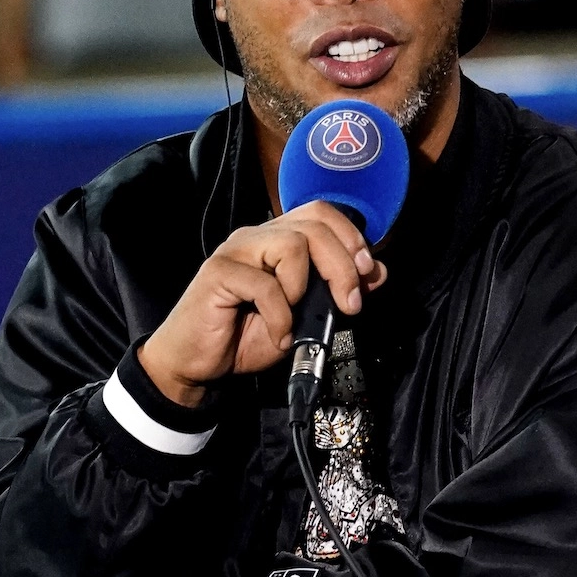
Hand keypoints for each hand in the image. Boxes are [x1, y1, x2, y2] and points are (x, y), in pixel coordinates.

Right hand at [138, 201, 386, 406]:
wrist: (200, 363)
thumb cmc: (247, 335)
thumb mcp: (306, 315)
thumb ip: (338, 290)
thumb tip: (377, 272)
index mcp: (278, 239)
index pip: (321, 213)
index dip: (351, 237)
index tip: (366, 274)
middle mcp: (258, 236)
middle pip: (314, 224)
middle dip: (342, 266)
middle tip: (349, 304)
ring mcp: (236, 251)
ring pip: (292, 244)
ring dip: (306, 287)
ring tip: (297, 317)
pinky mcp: (218, 272)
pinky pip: (265, 284)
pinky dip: (280, 316)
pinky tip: (278, 335)